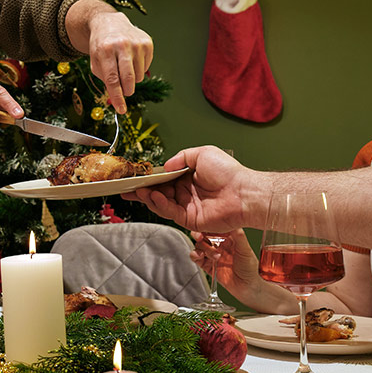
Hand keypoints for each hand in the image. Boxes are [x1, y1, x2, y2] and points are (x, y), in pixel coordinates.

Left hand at [85, 12, 152, 114]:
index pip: (112, 79)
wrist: (109, 23)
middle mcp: (122, 45)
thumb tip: (117, 100)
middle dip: (127, 91)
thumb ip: (105, 81)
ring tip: (124, 68)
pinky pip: (146, 68)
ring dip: (132, 79)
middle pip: (129, 78)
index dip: (117, 97)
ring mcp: (137, 43)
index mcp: (105, 50)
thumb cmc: (101, 47)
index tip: (121, 110)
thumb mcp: (96, 62)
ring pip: (139, 76)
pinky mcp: (147, 43)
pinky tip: (131, 59)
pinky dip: (139, 69)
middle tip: (124, 92)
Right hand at [123, 146, 245, 231]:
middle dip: (143, 190)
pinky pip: (171, 212)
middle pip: (159, 193)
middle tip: (128, 188)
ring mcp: (188, 207)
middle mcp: (186, 193)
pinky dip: (160, 205)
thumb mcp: (203, 153)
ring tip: (139, 191)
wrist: (243, 192)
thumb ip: (181, 158)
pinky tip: (155, 196)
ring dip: (149, 197)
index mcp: (189, 178)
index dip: (150, 178)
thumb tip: (165, 166)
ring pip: (162, 204)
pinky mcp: (190, 219)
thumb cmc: (228, 171)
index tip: (136, 177)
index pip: (165, 179)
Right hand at [192, 229, 259, 299]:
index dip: (208, 226)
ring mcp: (213, 255)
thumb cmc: (250, 268)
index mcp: (228, 238)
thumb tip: (234, 224)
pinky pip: (196, 258)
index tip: (206, 227)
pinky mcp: (208, 265)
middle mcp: (219, 245)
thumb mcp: (246, 250)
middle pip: (204, 235)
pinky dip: (195, 256)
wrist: (247, 286)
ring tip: (212, 255)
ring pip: (199, 246)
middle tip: (200, 237)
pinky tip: (200, 257)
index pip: (215, 228)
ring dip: (202, 248)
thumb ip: (239, 237)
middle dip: (200, 235)